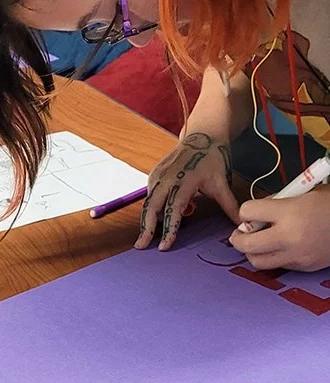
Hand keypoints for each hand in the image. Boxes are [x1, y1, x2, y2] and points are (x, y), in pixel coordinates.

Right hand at [135, 132, 239, 250]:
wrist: (202, 136)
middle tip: (141, 246)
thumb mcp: (221, 183)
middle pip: (151, 208)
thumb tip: (241, 225)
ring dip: (147, 221)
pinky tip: (161, 217)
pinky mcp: (154, 175)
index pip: (172, 210)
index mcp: (184, 181)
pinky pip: (149, 196)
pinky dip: (152, 209)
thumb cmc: (212, 159)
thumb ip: (229, 206)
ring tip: (147, 238)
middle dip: (146, 228)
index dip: (169, 229)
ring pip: (148, 203)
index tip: (165, 246)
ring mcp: (158, 175)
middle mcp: (166, 178)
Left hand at [230, 186, 329, 270]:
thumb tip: (256, 213)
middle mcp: (289, 236)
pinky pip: (277, 266)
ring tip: (258, 242)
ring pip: (257, 261)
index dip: (245, 210)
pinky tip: (279, 247)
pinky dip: (272, 257)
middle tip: (241, 233)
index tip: (251, 210)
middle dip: (238, 237)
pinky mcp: (303, 267)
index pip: (247, 212)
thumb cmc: (328, 203)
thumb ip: (277, 202)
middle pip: (246, 244)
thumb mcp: (303, 193)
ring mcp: (296, 255)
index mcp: (289, 212)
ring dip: (252, 251)